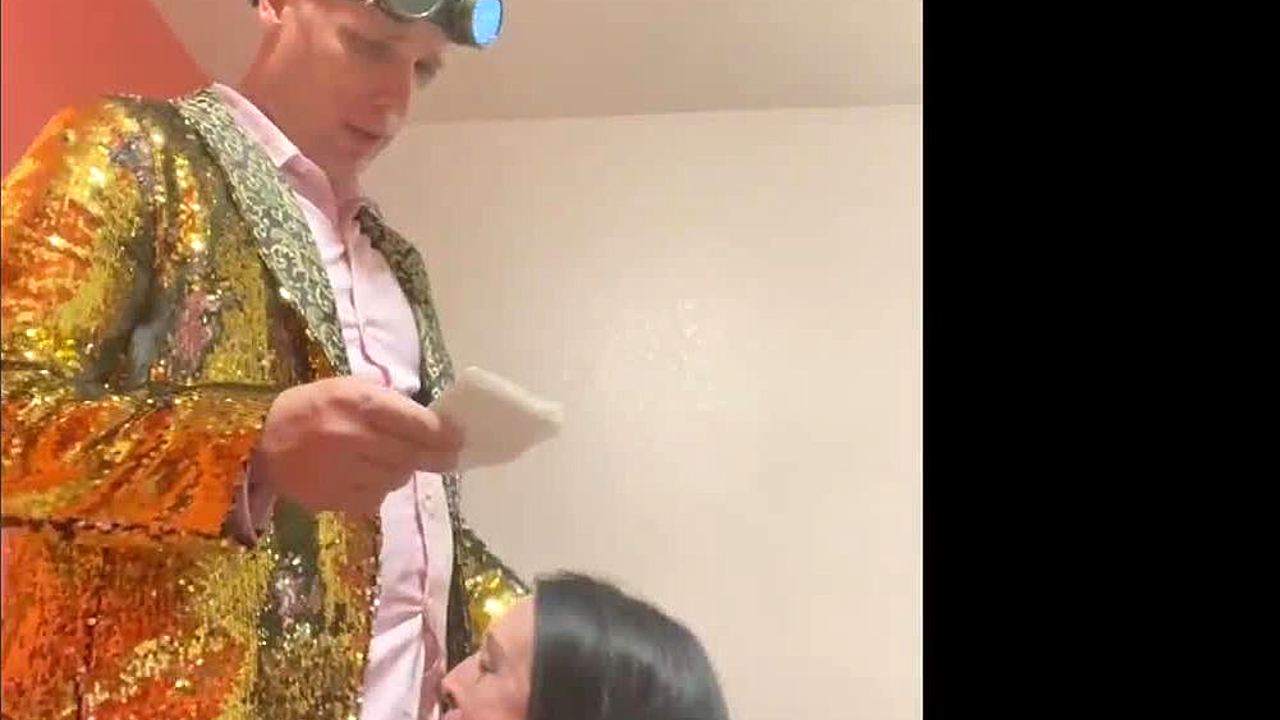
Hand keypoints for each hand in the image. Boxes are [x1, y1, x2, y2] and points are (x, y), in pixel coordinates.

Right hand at [254, 377, 461, 516]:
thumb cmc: (314, 407)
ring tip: (391, 460)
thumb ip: (391, 405)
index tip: (459, 439)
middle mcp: (352, 438)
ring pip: (396, 479)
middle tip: (451, 458)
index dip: (444, 435)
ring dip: (402, 471)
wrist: (259, 440)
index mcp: (358, 404)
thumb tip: (436, 426)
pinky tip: (366, 475)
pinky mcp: (332, 499)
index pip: (418, 425)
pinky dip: (379, 488)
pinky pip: (374, 498)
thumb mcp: (351, 389)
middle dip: (436, 457)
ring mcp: (341, 472)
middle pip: (412, 456)